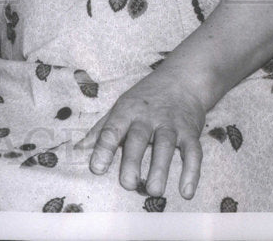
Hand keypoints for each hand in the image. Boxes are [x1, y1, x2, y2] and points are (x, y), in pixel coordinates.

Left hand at [76, 70, 207, 199]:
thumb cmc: (145, 98)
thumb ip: (101, 129)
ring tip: (154, 191)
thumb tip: (78, 149)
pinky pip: (193, 152)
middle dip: (132, 161)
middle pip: (138, 138)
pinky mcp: (191, 132)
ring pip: (165, 146)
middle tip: (127, 184)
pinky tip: (186, 192)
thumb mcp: (121, 107)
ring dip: (160, 169)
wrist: (183, 79)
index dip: (103, 148)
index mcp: (126, 111)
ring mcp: (171, 124)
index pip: (112, 129)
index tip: (96, 169)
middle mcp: (148, 116)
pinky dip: (192, 172)